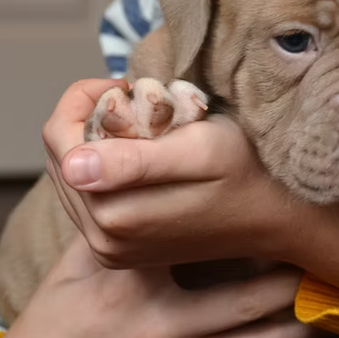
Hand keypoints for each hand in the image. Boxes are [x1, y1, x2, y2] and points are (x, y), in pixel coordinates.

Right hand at [0, 237, 320, 337]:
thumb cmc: (57, 321)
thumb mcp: (77, 263)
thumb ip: (119, 224)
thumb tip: (150, 172)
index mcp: (133, 281)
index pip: (202, 245)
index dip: (249, 228)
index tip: (280, 208)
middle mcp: (159, 326)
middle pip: (253, 301)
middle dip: (297, 279)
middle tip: (326, 253)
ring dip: (305, 325)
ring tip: (331, 297)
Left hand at [42, 79, 338, 292]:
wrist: (280, 217)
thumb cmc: (248, 172)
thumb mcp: (201, 152)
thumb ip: (135, 161)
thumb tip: (73, 165)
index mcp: (115, 215)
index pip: (59, 139)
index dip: (83, 100)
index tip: (126, 85)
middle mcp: (104, 241)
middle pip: (60, 158)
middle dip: (88, 120)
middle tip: (136, 103)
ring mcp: (110, 250)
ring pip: (70, 176)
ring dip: (95, 142)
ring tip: (141, 128)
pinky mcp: (119, 251)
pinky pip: (87, 197)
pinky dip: (104, 167)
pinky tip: (140, 156)